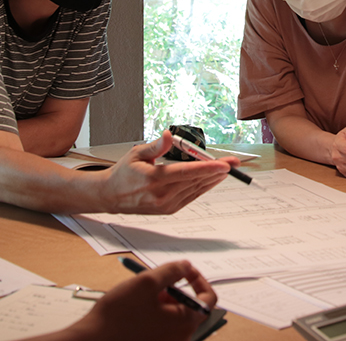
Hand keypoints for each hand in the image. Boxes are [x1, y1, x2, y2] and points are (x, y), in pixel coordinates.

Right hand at [67, 260, 214, 340]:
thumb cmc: (117, 316)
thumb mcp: (146, 283)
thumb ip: (171, 271)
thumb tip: (186, 266)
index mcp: (185, 323)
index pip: (208, 299)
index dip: (198, 280)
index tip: (185, 271)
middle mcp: (180, 338)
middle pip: (190, 307)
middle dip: (176, 290)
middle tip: (156, 281)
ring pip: (174, 316)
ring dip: (164, 301)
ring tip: (141, 295)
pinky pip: (163, 327)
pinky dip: (155, 313)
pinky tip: (136, 308)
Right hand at [101, 131, 239, 213]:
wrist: (111, 196)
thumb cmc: (124, 173)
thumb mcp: (136, 154)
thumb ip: (156, 146)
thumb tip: (170, 135)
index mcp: (154, 179)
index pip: (187, 172)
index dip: (208, 168)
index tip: (224, 164)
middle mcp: (161, 194)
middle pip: (196, 181)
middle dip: (217, 171)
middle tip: (234, 162)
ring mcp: (166, 204)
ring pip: (196, 190)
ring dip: (213, 180)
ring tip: (228, 169)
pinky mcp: (168, 210)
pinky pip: (191, 197)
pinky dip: (203, 188)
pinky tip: (212, 180)